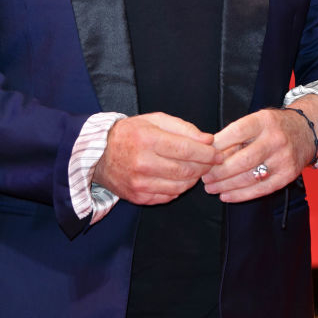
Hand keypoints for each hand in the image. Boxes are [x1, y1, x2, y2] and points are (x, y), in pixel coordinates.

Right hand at [92, 112, 218, 205]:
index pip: (185, 150)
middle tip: (211, 163)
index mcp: (147, 139)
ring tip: (196, 169)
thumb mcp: (154, 120)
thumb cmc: (130, 133)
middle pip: (185, 170)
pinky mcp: (138, 197)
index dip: (206, 154)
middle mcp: (142, 163)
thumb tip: (207, 140)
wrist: (99, 155)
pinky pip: (169, 196)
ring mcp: (140, 183)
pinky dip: (179, 188)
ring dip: (193, 179)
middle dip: (204, 167)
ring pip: (180, 186)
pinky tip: (179, 178)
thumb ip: (183, 128)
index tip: (218, 154)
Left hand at [202, 108, 315, 202]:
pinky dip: (241, 195)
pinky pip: (261, 189)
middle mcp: (275, 140)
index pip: (237, 132)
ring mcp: (283, 159)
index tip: (203, 154)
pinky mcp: (287, 176)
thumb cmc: (274, 126)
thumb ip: (236, 134)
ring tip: (211, 187)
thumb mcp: (257, 120)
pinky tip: (226, 195)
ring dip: (226, 185)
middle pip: (243, 159)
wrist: (306, 131)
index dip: (218, 144)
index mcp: (264, 121)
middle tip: (204, 176)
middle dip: (219, 171)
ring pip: (250, 177)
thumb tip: (210, 152)